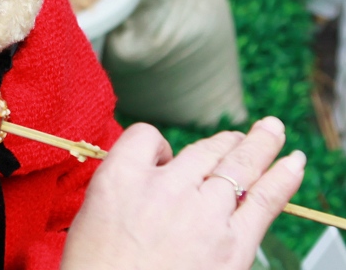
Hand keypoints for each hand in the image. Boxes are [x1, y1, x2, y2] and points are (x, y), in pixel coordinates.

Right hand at [61, 118, 305, 269]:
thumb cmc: (98, 268)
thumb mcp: (93, 210)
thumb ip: (125, 179)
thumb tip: (161, 170)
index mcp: (121, 176)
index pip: (147, 136)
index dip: (158, 146)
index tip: (162, 161)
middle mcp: (164, 187)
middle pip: (201, 150)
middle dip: (223, 142)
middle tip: (238, 136)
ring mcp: (201, 214)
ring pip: (236, 164)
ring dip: (259, 145)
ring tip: (272, 130)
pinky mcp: (231, 246)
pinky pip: (262, 200)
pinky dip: (281, 178)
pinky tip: (293, 163)